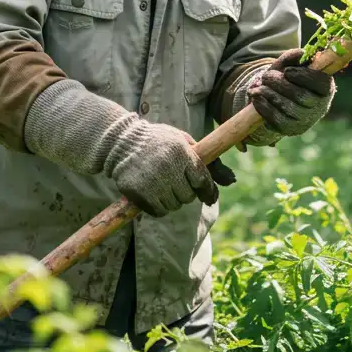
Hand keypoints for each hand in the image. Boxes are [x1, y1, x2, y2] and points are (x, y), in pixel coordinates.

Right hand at [105, 121, 235, 217]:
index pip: (202, 180)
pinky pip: (159, 211)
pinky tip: (152, 194)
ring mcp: (152, 181)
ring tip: (161, 185)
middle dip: (184, 191)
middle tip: (174, 182)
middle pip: (188, 196)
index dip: (207, 190)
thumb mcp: (181, 139)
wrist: (122, 141)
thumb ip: (202, 157)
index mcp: (181, 152)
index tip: (207, 195)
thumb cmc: (157, 140)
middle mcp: (168, 167)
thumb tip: (230, 180)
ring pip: (174, 205)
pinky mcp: (138, 192)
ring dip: (171, 200)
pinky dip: (159, 207)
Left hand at [248, 49, 335, 137]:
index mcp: (325, 88)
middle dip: (279, 84)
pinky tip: (256, 97)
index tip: (287, 72)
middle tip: (266, 76)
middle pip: (300, 95)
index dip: (304, 77)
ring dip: (269, 94)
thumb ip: (295, 57)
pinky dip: (264, 106)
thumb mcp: (291, 64)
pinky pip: (277, 119)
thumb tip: (301, 53)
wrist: (279, 97)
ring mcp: (306, 120)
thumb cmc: (289, 78)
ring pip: (287, 107)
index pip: (321, 84)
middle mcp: (319, 107)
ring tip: (259, 86)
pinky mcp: (291, 129)